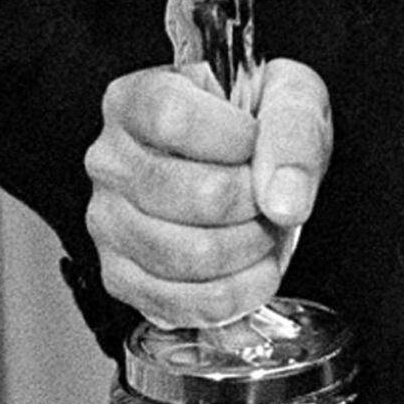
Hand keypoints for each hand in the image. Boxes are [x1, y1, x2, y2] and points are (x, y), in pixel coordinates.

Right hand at [83, 57, 327, 329]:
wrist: (252, 167)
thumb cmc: (260, 126)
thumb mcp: (293, 99)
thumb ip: (294, 135)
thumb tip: (284, 201)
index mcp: (137, 101)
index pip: (172, 117)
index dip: (231, 138)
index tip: (256, 143)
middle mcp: (110, 162)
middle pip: (186, 194)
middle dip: (253, 201)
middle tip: (269, 193)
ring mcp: (109, 223)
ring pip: (185, 254)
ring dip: (249, 247)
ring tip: (262, 227)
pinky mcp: (120, 276)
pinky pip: (177, 304)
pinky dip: (234, 293)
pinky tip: (252, 268)